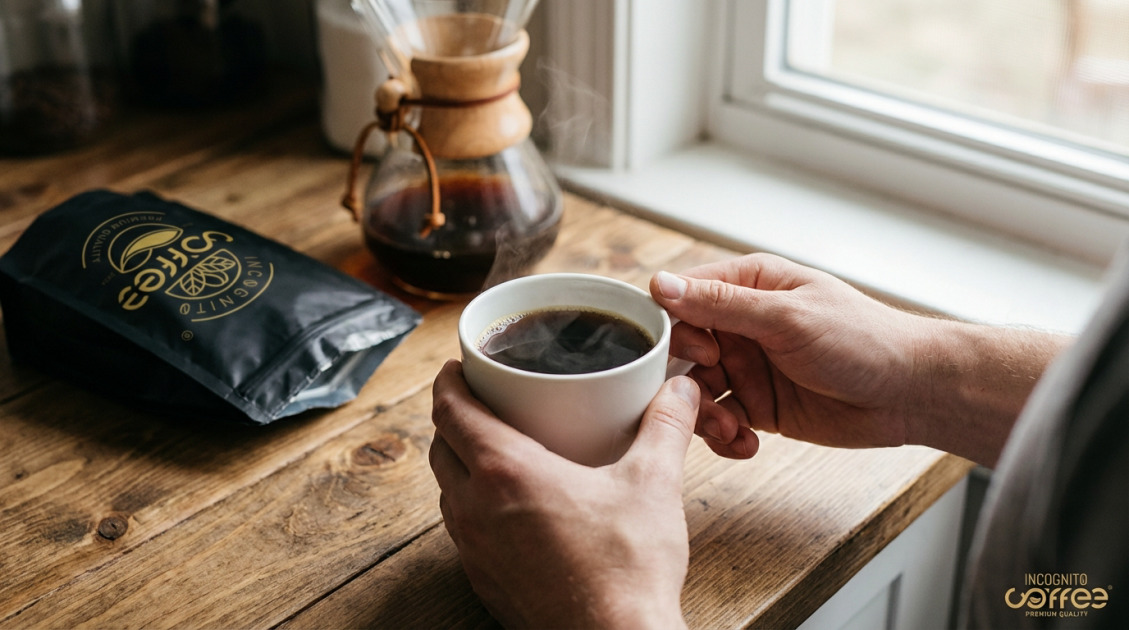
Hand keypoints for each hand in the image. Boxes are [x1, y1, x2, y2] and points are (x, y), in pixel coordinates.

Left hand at [429, 360, 696, 628]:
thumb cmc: (628, 569)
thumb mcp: (653, 484)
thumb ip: (666, 426)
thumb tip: (681, 389)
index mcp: (505, 471)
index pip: (450, 410)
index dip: (449, 381)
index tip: (459, 366)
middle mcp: (475, 508)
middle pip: (441, 447)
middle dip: (454, 418)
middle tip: (484, 402)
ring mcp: (474, 550)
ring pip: (448, 491)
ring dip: (462, 464)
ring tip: (499, 451)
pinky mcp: (484, 582)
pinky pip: (464, 531)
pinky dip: (475, 507)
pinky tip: (514, 509)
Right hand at [650, 253, 926, 457]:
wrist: (911, 393)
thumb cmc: (863, 339)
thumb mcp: (788, 317)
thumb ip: (722, 304)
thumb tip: (659, 286)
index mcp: (748, 285)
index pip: (682, 298)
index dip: (676, 329)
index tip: (700, 353)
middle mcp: (742, 323)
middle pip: (681, 350)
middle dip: (686, 380)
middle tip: (712, 398)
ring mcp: (748, 365)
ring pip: (695, 390)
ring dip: (704, 415)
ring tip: (732, 430)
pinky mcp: (758, 405)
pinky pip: (719, 420)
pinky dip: (723, 437)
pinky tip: (746, 444)